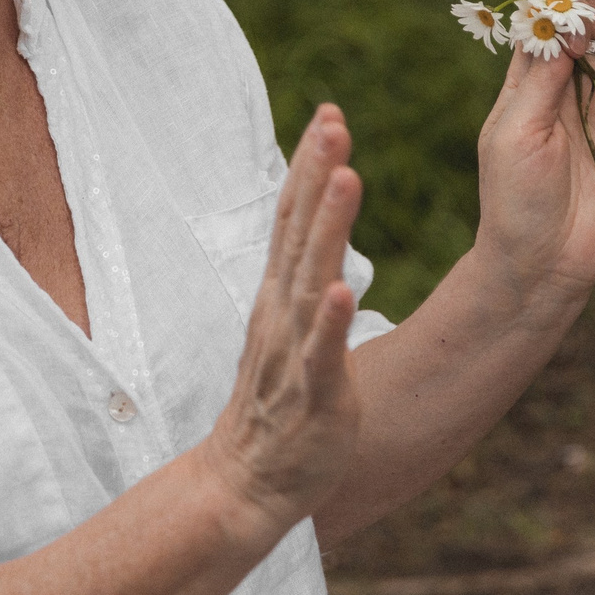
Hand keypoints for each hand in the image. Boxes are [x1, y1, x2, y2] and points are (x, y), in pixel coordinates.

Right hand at [198, 106, 364, 539]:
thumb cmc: (278, 402)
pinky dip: (327, 322)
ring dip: (328, 229)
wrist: (247, 481)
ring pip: (310, 282)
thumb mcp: (292, 326)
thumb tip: (322, 221)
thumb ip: (305, 273)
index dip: (308, 165)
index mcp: (280, 296)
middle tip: (332, 120)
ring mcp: (294, 353)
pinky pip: (319, 355)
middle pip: (298, 234)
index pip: (291, 218)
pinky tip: (339, 290)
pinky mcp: (311, 397)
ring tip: (347, 178)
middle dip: (316, 175)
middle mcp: (282, 314)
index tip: (327, 113)